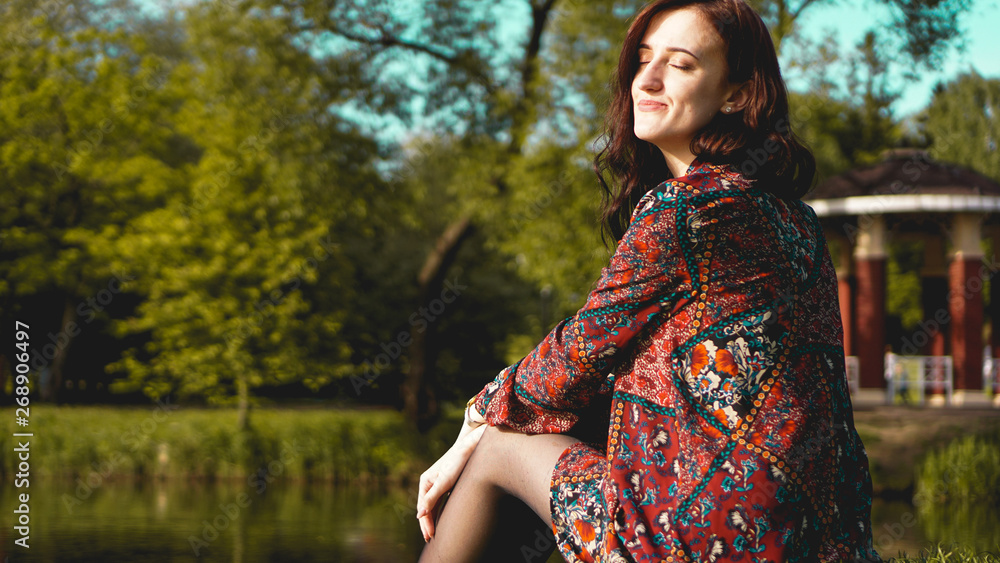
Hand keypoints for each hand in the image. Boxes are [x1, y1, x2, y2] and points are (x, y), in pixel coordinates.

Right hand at [416, 423, 486, 541]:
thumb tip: (420, 514)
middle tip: (429, 539)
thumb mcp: (444, 481)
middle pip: (425, 507)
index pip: (422, 507)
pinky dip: (437, 512)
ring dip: (431, 519)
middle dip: (426, 524)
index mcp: (425, 482)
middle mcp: (428, 483)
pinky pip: (438, 502)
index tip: (430, 535)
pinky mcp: (445, 484)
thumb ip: (432, 498)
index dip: (425, 522)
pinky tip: (439, 520)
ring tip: (432, 534)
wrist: (469, 448)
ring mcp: (436, 484)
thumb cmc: (457, 463)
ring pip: (431, 506)